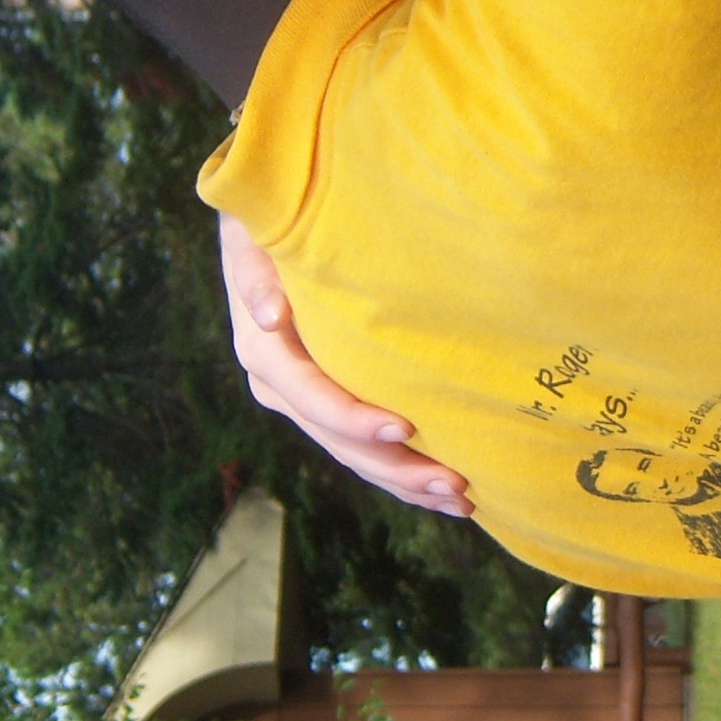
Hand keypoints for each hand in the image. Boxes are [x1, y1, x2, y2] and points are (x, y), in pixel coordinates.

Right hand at [220, 213, 474, 516]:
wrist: (271, 223)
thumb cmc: (275, 221)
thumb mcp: (257, 234)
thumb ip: (257, 273)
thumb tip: (272, 317)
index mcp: (265, 351)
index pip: (312, 396)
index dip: (354, 417)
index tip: (407, 426)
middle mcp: (279, 386)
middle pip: (339, 441)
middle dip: (397, 468)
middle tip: (456, 484)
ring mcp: (301, 400)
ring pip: (353, 454)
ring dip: (406, 481)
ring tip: (463, 499)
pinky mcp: (324, 402)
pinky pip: (360, 445)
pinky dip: (399, 469)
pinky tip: (439, 489)